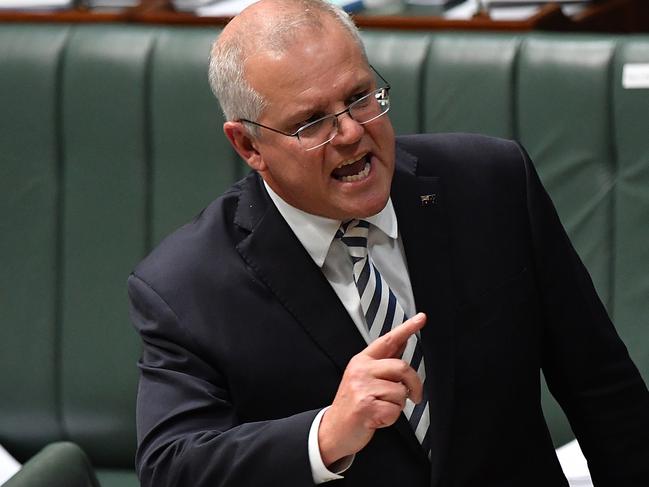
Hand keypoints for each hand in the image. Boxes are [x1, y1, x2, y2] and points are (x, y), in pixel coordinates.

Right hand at [318, 312, 425, 465]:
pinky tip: (378, 419)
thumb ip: (383, 362)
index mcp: (361, 361)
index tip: (421, 318)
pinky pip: (395, 410)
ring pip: (400, 392)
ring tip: (382, 408)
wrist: (333, 430)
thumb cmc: (352, 404)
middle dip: (415, 384)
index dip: (406, 328)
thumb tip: (402, 343)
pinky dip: (392, 418)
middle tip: (415, 396)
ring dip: (398, 405)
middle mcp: (361, 371)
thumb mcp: (363, 377)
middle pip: (402, 367)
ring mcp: (362, 388)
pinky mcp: (366, 406)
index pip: (388, 340)